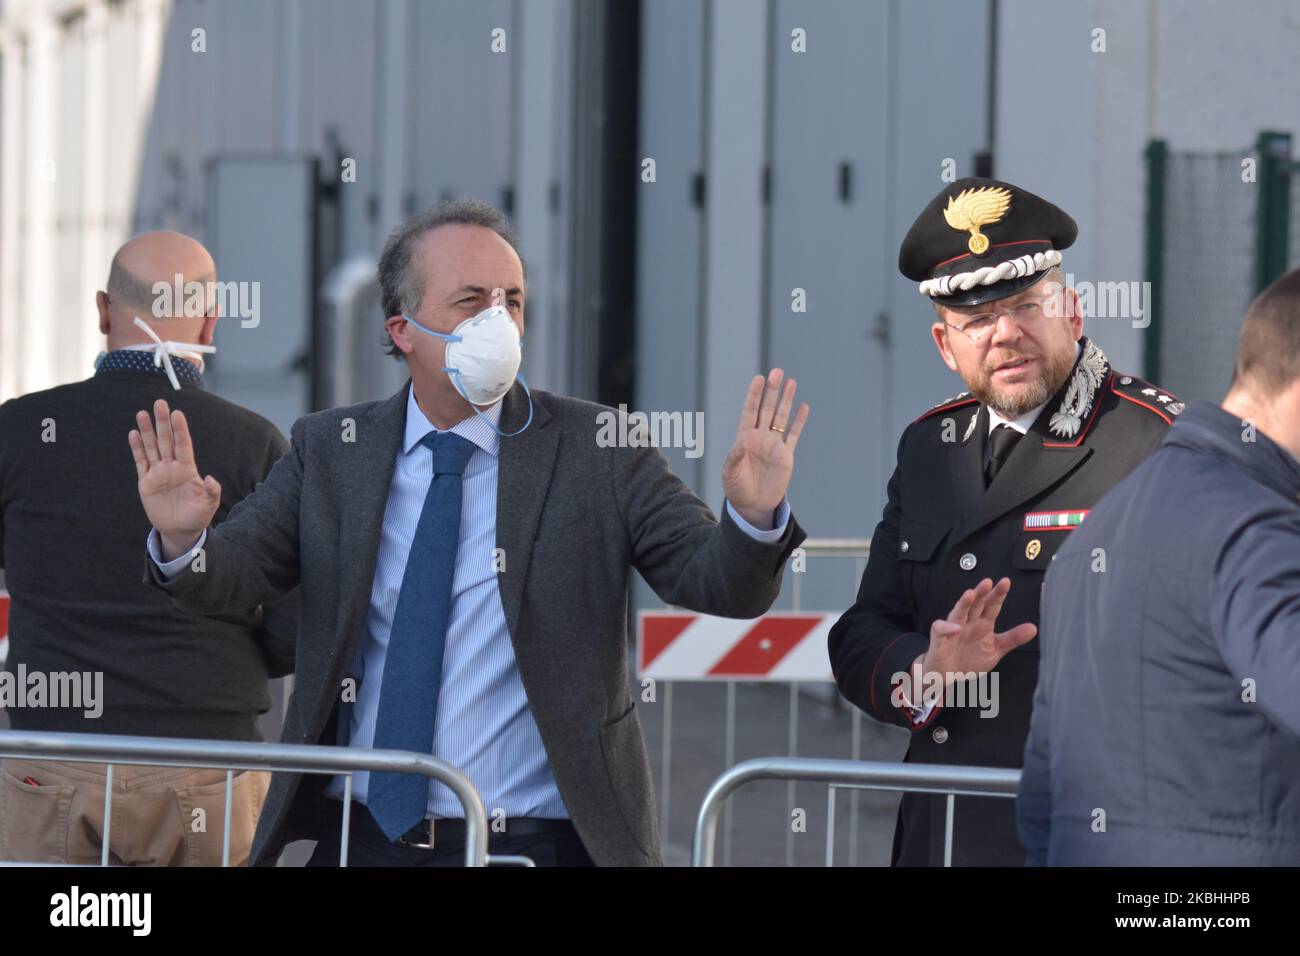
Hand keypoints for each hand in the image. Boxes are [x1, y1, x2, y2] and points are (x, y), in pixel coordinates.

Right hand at [129, 399, 220, 560]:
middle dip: (163, 422)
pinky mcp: (146, 482)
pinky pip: (140, 462)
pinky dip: (137, 448)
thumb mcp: (208, 506)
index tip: (177, 413)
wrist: (180, 530)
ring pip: (151, 447)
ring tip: (142, 413)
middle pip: (166, 440)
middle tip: (160, 403)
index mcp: (188, 470)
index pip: (183, 445)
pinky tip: (133, 434)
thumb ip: (211, 492)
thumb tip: (211, 479)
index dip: (180, 429)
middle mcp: (172, 467)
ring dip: (146, 431)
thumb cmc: (197, 517)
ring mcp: (158, 473)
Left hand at [722, 369, 809, 527]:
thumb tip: (740, 444)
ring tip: (792, 382)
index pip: (750, 411)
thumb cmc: (737, 489)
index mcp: (744, 438)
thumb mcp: (730, 474)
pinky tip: (804, 407)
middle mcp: (760, 437)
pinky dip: (799, 422)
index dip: (754, 395)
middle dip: (772, 391)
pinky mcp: (786, 456)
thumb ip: (734, 458)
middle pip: (767, 409)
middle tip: (777, 372)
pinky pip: (794, 435)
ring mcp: (774, 445)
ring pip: (781, 418)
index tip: (758, 378)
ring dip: (786, 400)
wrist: (752, 505)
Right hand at [918, 577, 1036, 682]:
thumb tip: (1033, 628)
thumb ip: (1013, 638)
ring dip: (963, 603)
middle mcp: (969, 622)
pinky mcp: (939, 638)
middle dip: (981, 592)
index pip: (992, 605)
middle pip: (975, 604)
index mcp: (983, 623)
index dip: (998, 594)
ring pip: (958, 612)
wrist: (949, 676)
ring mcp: (953, 629)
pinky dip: (947, 627)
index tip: (1006, 582)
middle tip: (988, 582)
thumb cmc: (970, 659)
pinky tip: (955, 627)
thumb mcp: (996, 649)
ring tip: (970, 594)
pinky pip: (941, 629)